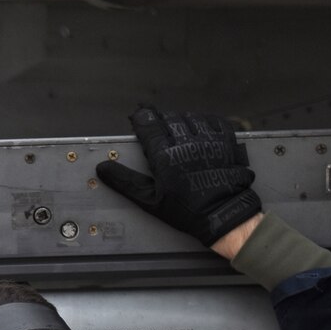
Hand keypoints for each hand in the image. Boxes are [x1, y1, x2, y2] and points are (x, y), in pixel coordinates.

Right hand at [96, 106, 260, 246]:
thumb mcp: (149, 200)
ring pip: (191, 117)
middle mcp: (186, 142)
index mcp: (165, 155)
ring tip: (177, 127)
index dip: (141, 117)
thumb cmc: (186, 210)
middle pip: (169, 118)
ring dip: (181, 119)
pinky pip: (215, 120)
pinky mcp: (226, 140)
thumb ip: (125, 181)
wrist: (223, 214)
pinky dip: (205, 121)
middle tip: (155, 123)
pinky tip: (200, 128)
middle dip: (160, 118)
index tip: (137, 115)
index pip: (148, 124)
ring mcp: (209, 139)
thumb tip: (103, 168)